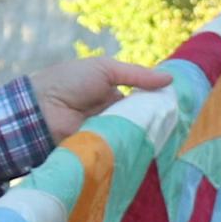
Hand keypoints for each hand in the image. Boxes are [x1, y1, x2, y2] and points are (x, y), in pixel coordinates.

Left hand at [31, 57, 175, 139]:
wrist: (42, 108)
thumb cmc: (69, 82)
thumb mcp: (105, 69)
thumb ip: (137, 74)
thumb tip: (170, 79)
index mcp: (111, 95)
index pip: (141, 102)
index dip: (157, 104)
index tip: (178, 108)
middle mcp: (110, 116)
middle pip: (139, 121)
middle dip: (155, 123)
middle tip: (179, 126)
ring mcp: (106, 135)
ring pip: (132, 137)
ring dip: (145, 136)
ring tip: (169, 138)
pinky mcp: (100, 152)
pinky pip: (120, 152)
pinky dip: (131, 150)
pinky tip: (149, 151)